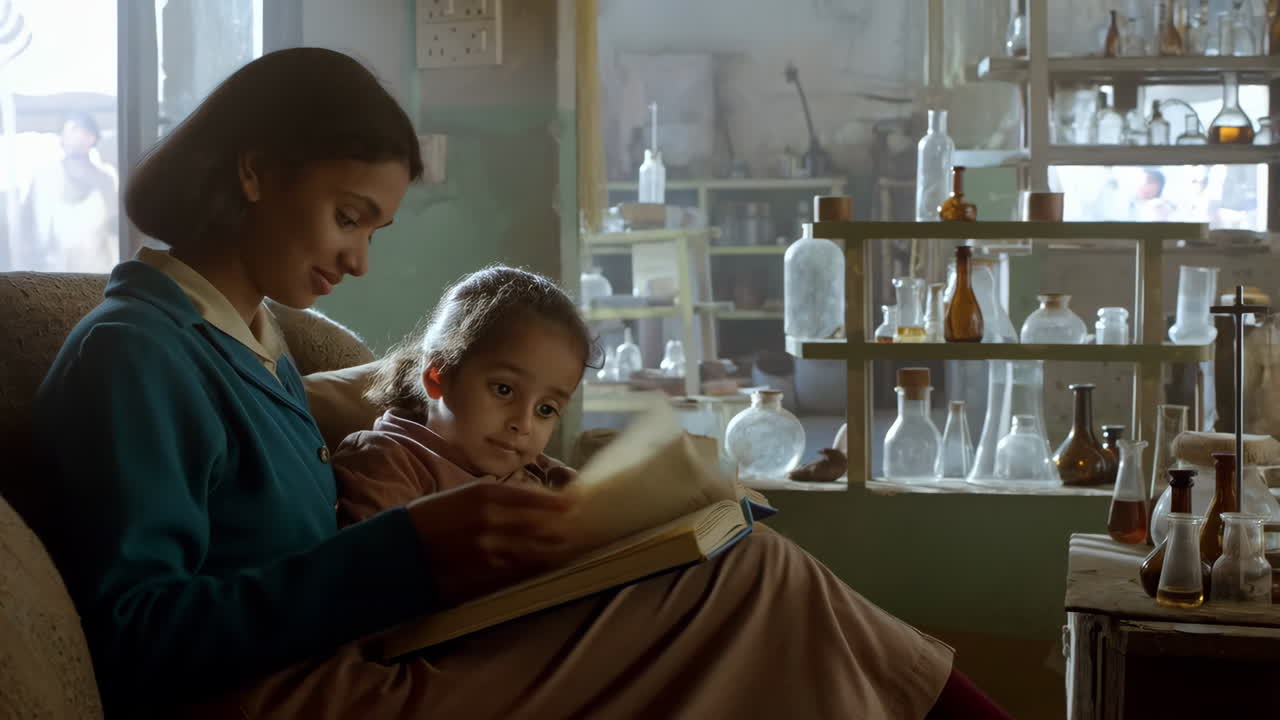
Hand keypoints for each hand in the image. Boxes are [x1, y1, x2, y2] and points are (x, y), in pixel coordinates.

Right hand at [405, 481, 582, 605]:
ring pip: (537, 549)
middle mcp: (492, 519)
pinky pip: (521, 570)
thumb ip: (499, 497)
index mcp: (486, 493)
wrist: (398, 550)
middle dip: (563, 527)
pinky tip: (547, 564)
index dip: (559, 503)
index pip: (536, 497)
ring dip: (556, 549)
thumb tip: (536, 500)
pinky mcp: (485, 573)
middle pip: (542, 524)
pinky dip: (536, 567)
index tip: (576, 504)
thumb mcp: (463, 495)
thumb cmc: (431, 517)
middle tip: (580, 528)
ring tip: (570, 547)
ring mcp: (490, 548)